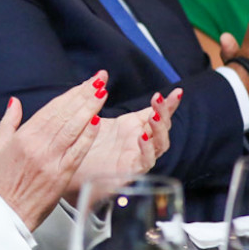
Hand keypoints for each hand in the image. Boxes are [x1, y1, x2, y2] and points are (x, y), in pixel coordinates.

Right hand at [0, 72, 107, 230]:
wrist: (8, 212)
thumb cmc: (3, 182)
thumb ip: (8, 122)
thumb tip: (14, 102)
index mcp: (24, 137)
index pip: (52, 109)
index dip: (70, 93)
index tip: (84, 83)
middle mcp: (39, 145)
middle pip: (66, 114)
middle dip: (84, 94)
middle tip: (100, 79)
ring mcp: (52, 160)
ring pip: (74, 128)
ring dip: (90, 108)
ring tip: (102, 93)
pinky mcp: (62, 174)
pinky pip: (78, 151)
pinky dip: (88, 136)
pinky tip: (97, 122)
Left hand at [80, 89, 180, 206]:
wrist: (71, 168)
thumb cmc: (84, 143)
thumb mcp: (93, 116)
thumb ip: (99, 99)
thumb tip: (101, 76)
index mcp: (134, 128)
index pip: (157, 114)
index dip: (169, 104)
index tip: (177, 91)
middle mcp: (140, 142)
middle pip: (162, 128)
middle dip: (164, 113)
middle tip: (158, 99)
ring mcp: (137, 157)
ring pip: (159, 145)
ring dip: (159, 130)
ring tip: (153, 117)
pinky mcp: (130, 173)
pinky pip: (145, 162)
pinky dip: (146, 150)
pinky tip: (142, 138)